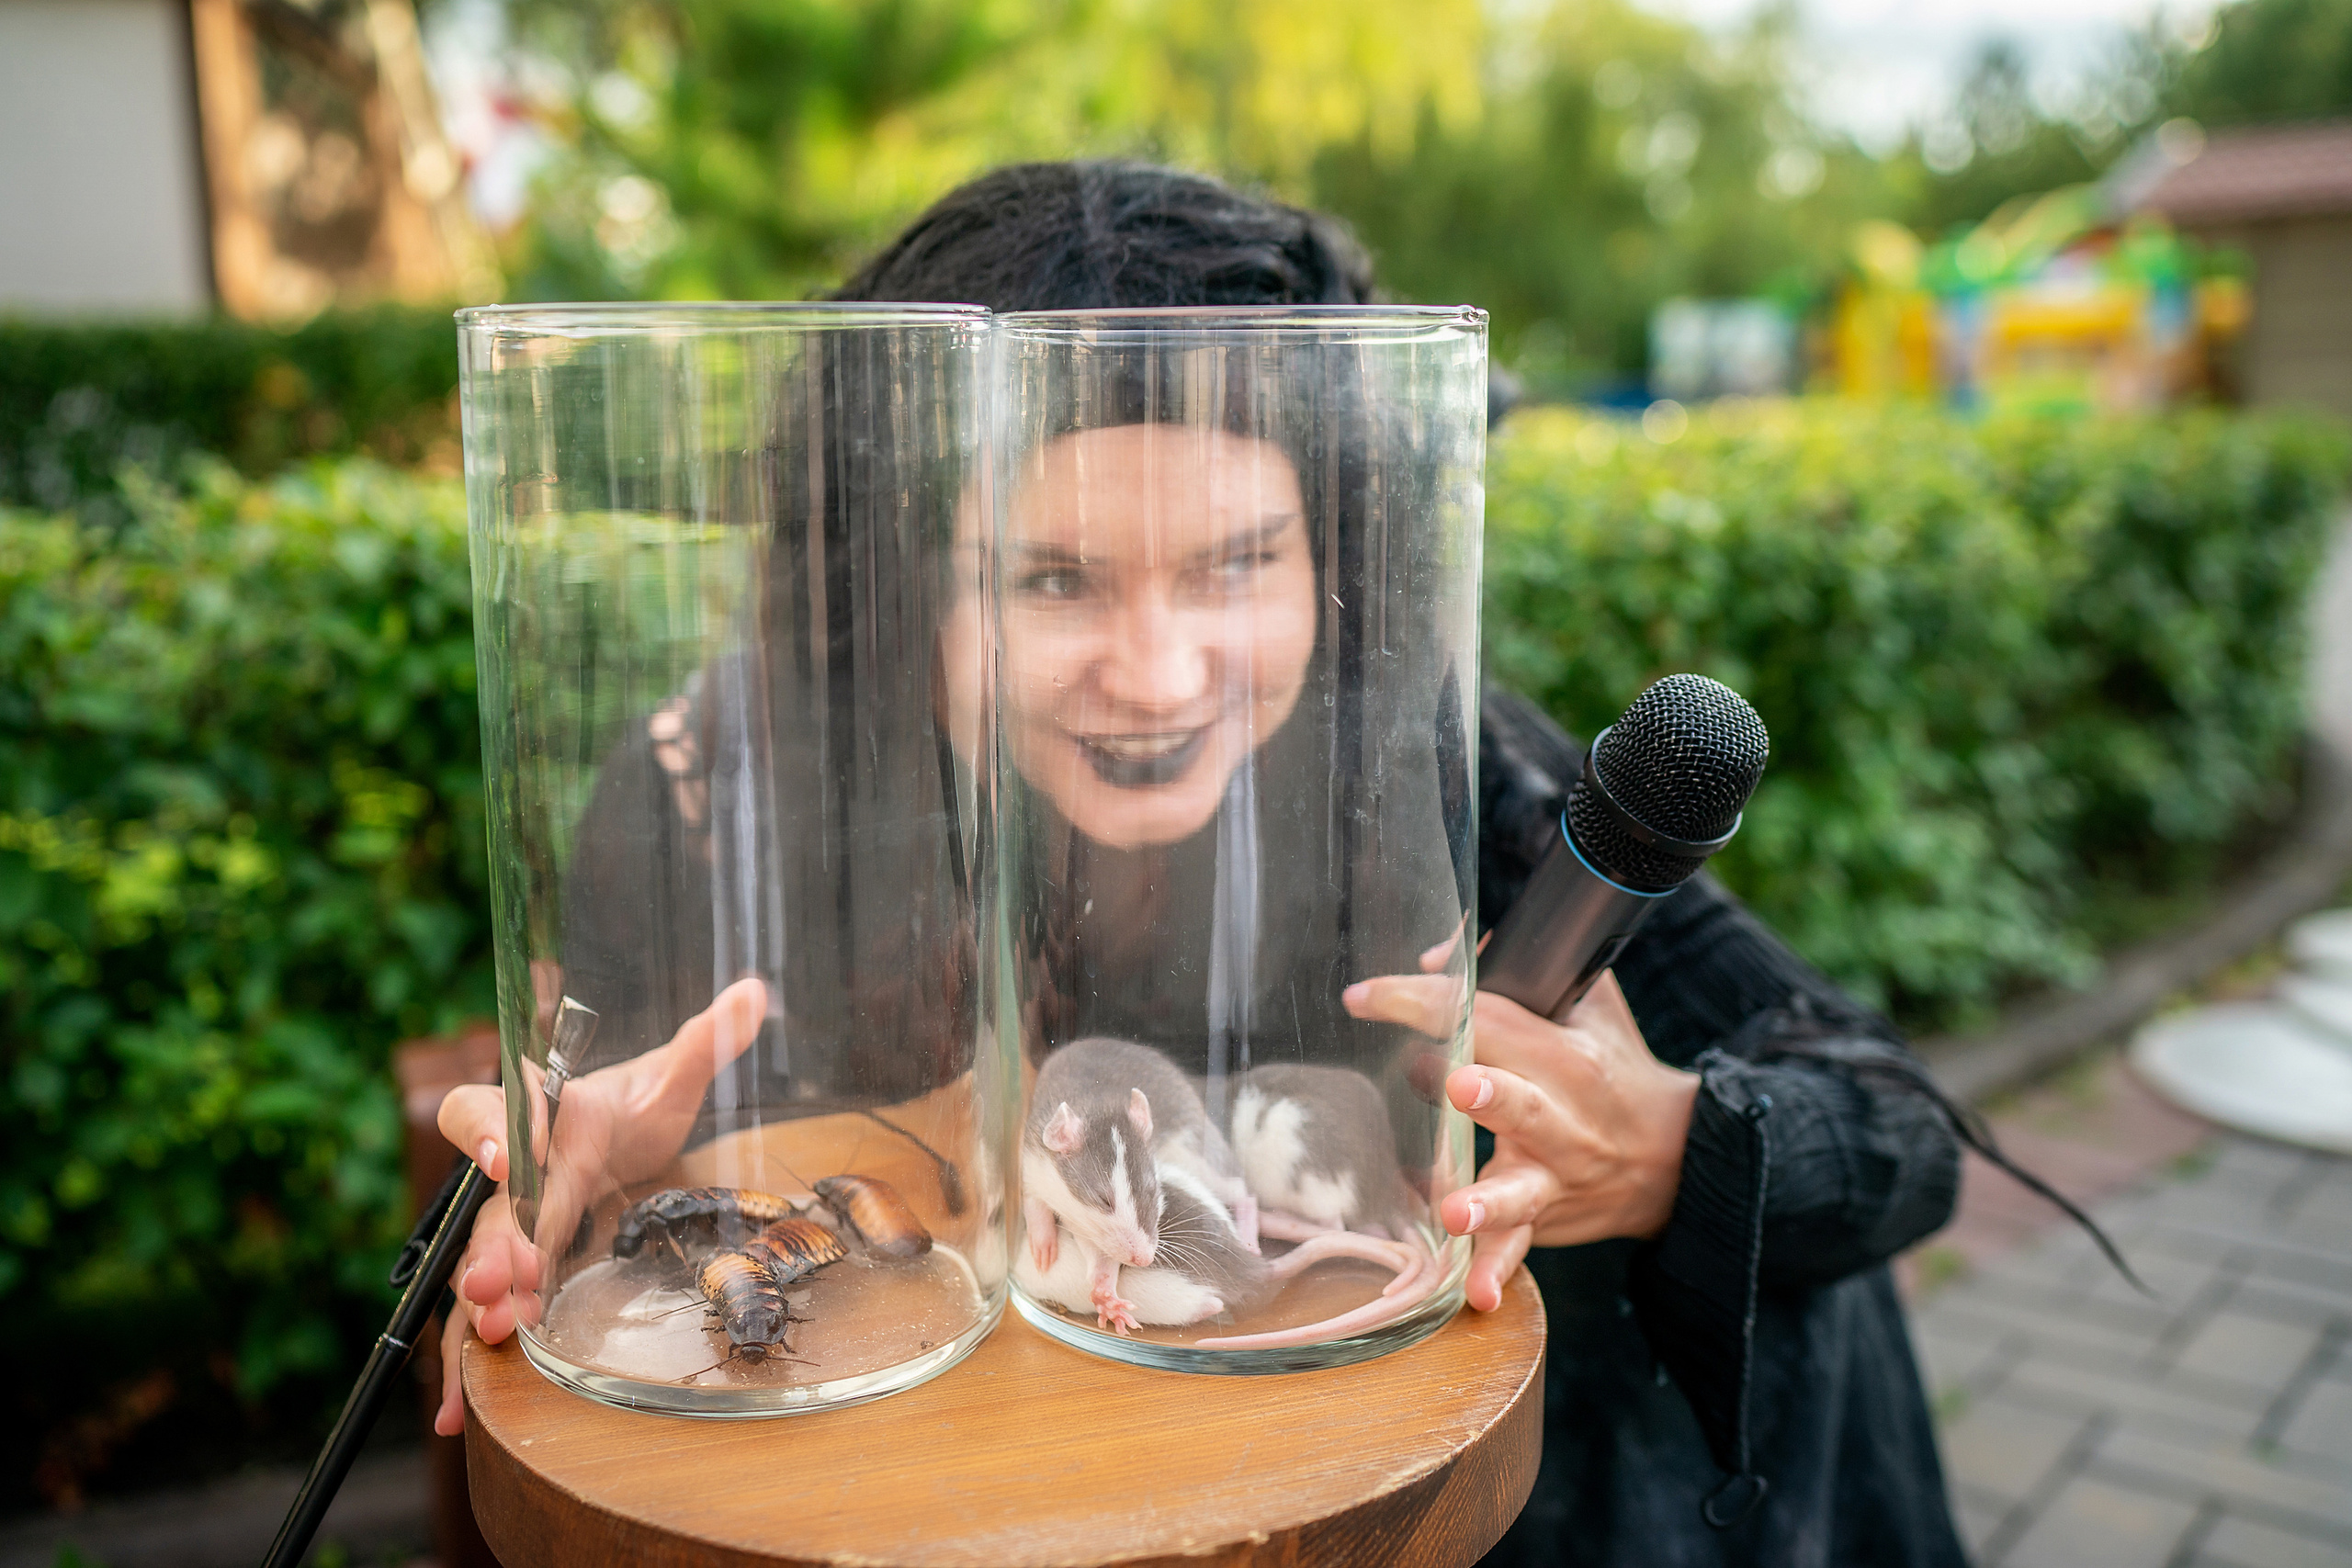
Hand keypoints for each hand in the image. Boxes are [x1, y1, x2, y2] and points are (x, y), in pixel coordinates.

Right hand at [428, 976, 766, 1434]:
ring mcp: (505, 1223)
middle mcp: (515, 1169)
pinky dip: (462, 1358)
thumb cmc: (631, 1108)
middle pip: (487, 1200)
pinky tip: (449, 1414)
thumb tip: (753, 992)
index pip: (503, 1107)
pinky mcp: (512, 1267)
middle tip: (499, 1275)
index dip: (501, 1130)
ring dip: (482, 1294)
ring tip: (495, 1327)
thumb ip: (705, 1040)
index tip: (513, 1157)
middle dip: (493, 1238)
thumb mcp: (671, 1078)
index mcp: (547, 1112)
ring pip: (479, 1256)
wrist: (604, 1141)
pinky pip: (477, 1310)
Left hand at [1343, 968, 1696, 1314]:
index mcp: (1564, 1055)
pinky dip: (1496, 1271)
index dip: (1427, 1003)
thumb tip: (1434, 956)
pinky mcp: (1544, 1219)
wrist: (1674, 1154)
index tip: (1365, 996)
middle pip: (1519, 1102)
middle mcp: (1561, 1118)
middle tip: (1454, 1083)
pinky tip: (1475, 1294)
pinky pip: (1516, 1248)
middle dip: (1489, 1095)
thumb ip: (1512, 968)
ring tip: (1452, 1211)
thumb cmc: (1611, 1064)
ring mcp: (1553, 1176)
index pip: (1490, 1020)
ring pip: (1517, 1190)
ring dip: (1485, 1201)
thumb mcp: (1584, 1003)